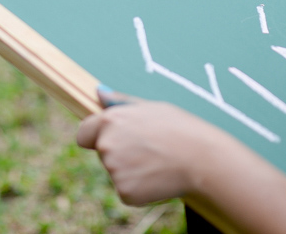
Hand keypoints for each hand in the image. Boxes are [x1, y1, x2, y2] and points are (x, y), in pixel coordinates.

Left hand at [77, 90, 228, 205]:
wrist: (202, 158)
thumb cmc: (180, 128)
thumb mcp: (151, 107)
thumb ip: (120, 102)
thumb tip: (98, 92)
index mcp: (110, 121)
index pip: (83, 133)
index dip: (96, 136)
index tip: (114, 139)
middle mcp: (107, 145)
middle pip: (103, 153)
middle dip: (120, 152)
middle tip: (150, 149)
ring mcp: (114, 171)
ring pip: (117, 172)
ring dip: (131, 170)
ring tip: (158, 161)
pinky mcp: (125, 192)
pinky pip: (127, 190)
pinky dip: (140, 187)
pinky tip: (159, 176)